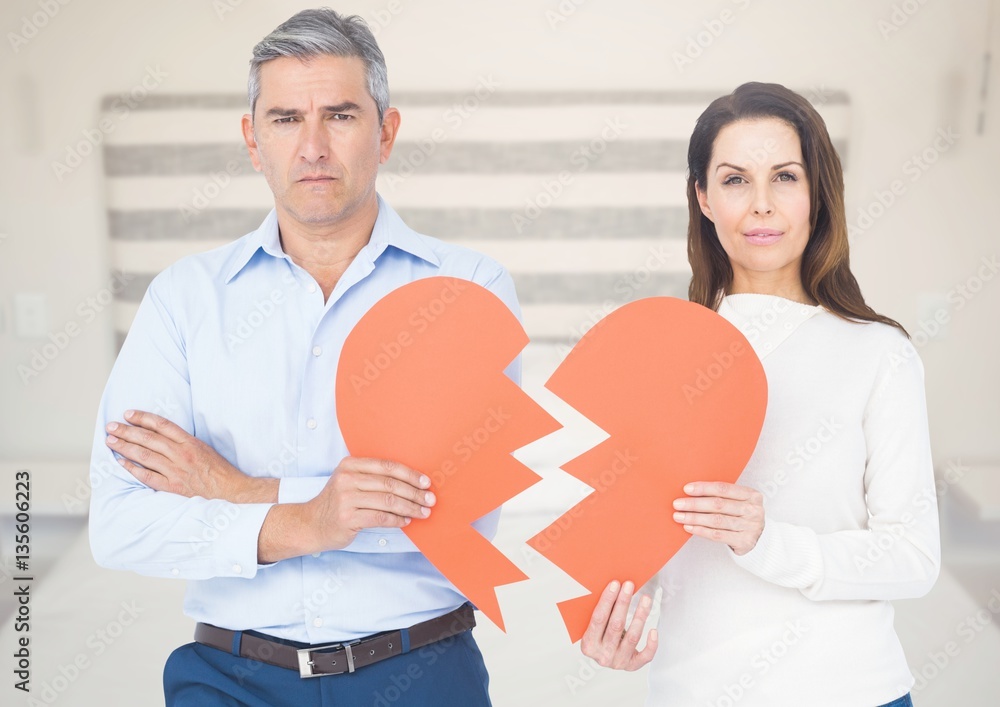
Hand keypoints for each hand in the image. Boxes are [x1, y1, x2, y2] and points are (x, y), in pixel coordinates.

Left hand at [105, 409, 275, 502]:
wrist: (231, 491)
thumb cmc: (220, 470)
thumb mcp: (205, 448)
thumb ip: (184, 442)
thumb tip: (162, 435)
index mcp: (191, 442)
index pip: (162, 425)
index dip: (143, 418)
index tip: (129, 414)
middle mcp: (181, 455)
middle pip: (149, 439)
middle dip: (127, 431)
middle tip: (111, 426)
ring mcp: (176, 471)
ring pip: (145, 456)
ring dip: (125, 447)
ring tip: (111, 441)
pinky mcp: (173, 486)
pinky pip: (148, 476)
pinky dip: (133, 469)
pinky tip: (122, 462)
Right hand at [300, 457, 435, 552]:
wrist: (311, 524)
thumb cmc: (337, 503)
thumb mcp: (350, 482)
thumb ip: (374, 478)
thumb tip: (412, 483)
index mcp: (350, 465)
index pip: (387, 466)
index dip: (410, 474)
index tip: (426, 482)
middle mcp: (347, 478)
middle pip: (390, 484)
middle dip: (414, 492)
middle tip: (430, 500)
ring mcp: (346, 498)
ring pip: (388, 501)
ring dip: (410, 507)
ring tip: (423, 512)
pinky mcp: (347, 518)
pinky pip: (380, 517)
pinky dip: (397, 520)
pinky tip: (406, 521)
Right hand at [580, 580, 657, 670]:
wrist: (604, 658)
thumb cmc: (599, 638)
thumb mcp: (593, 628)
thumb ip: (601, 613)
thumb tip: (614, 587)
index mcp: (588, 645)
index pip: (598, 618)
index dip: (607, 600)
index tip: (615, 584)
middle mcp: (603, 656)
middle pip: (616, 625)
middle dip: (623, 603)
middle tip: (629, 586)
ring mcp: (618, 662)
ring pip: (632, 637)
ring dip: (640, 615)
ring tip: (645, 599)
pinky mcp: (632, 666)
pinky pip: (645, 656)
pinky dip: (651, 644)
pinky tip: (653, 630)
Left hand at [673, 481, 764, 555]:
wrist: (757, 536)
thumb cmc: (741, 514)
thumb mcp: (738, 500)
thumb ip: (720, 495)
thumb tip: (690, 491)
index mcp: (752, 495)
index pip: (723, 489)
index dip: (703, 488)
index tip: (687, 489)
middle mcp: (753, 510)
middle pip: (718, 505)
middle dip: (694, 504)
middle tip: (678, 504)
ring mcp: (751, 527)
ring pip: (716, 521)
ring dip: (694, 518)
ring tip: (679, 516)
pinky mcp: (745, 541)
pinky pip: (718, 535)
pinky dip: (701, 530)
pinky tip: (689, 527)